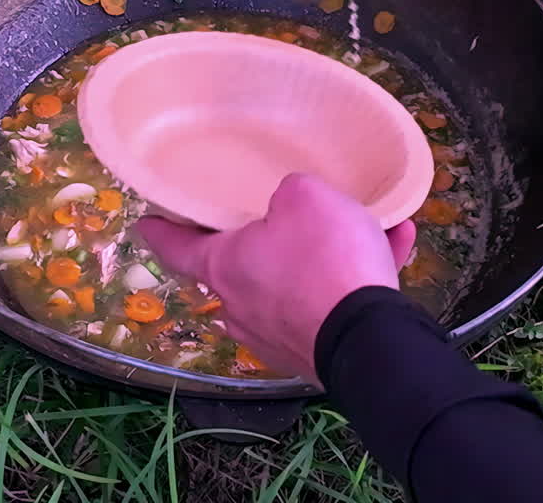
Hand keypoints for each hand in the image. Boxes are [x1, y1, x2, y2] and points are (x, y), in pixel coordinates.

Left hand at [135, 173, 415, 383]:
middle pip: (240, 268)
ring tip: (361, 229)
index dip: (160, 230)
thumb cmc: (323, 258)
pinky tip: (395, 244)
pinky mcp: (316, 351)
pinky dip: (357, 277)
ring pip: (295, 284)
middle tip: (276, 220)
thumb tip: (293, 205)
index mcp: (224, 266)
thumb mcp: (306, 197)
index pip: (176, 247)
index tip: (146, 222)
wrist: (369, 337)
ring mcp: (278, 335)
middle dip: (258, 245)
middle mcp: (242, 306)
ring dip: (324, 257)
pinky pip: (334, 301)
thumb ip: (291, 192)